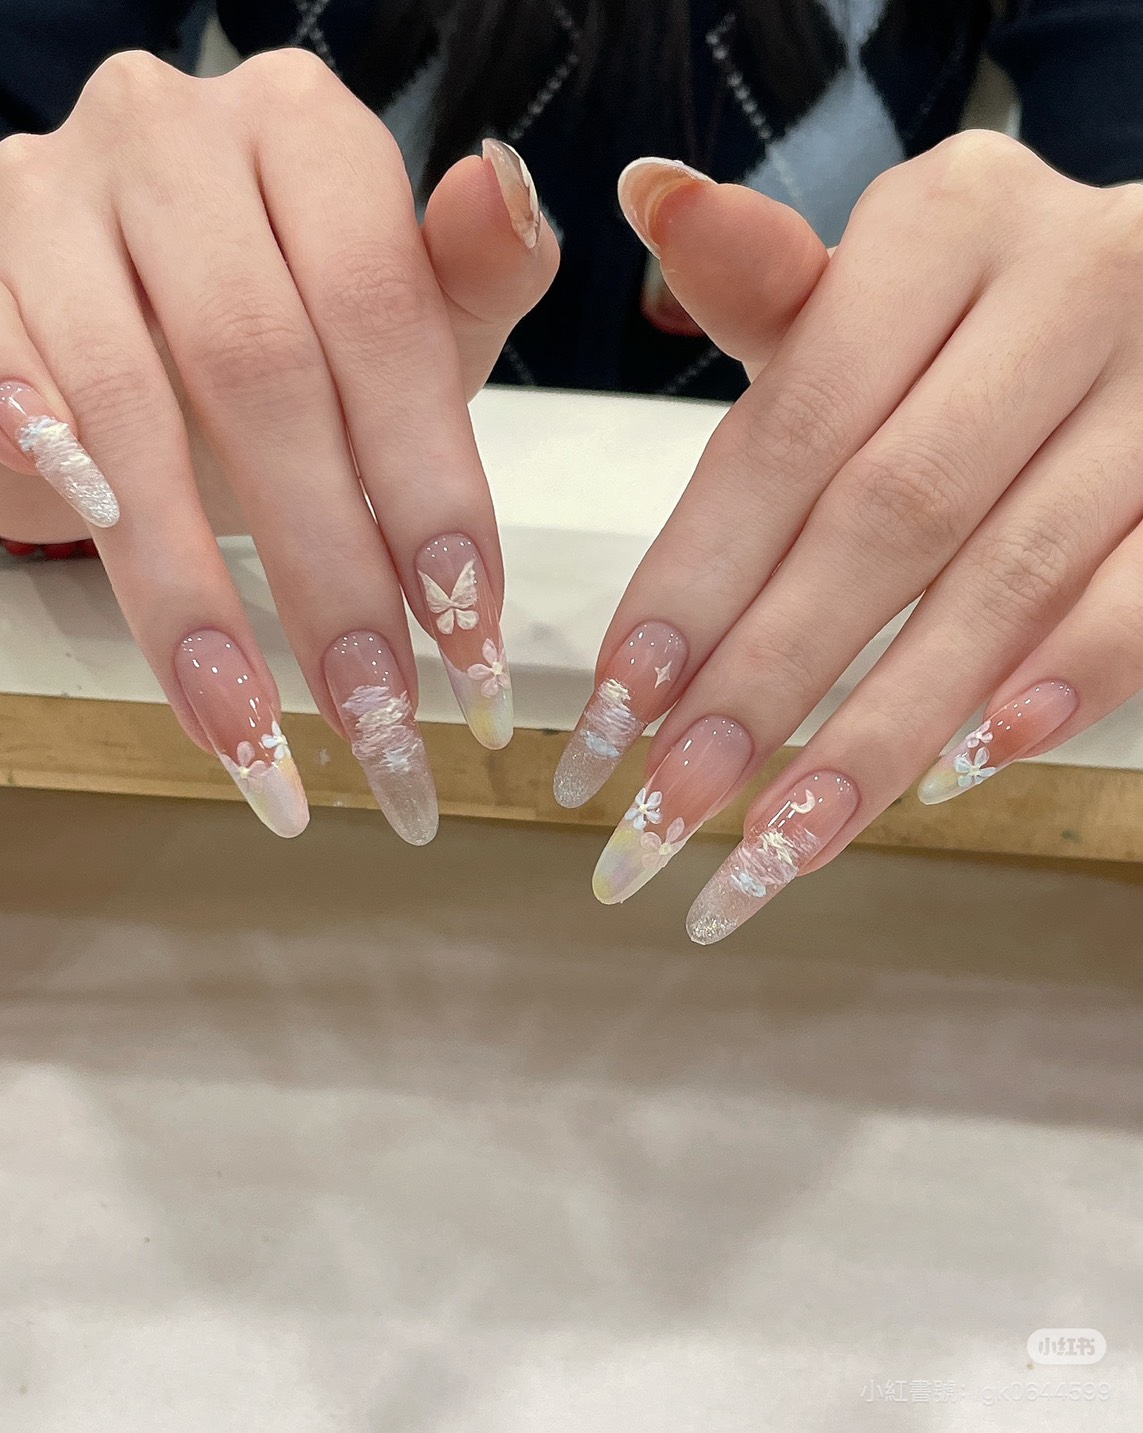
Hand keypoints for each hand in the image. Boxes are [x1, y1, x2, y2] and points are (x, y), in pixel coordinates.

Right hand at [0, 50, 557, 840]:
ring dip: (190, 589)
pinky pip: (4, 380)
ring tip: (248, 726)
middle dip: (325, 570)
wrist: (124, 296)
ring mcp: (53, 194)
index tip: (467, 635)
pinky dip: (51, 476)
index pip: (381, 312)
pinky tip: (100, 556)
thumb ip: (463, 283)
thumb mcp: (398, 313)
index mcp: (304, 134)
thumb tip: (510, 195)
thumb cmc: (286, 320)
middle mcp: (173, 137)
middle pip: (259, 369)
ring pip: (126, 404)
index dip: (427, 485)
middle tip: (373, 715)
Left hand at [556, 137, 1142, 940]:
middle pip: (888, 516)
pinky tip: (960, 771)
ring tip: (782, 839)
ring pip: (1006, 579)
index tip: (618, 708)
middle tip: (670, 809)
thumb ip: (769, 284)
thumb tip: (652, 197)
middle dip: (767, 678)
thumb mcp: (872, 282)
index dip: (699, 578)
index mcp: (949, 224)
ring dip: (884, 727)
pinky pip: (1141, 595)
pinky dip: (1056, 686)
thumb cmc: (972, 311)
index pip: (791, 427)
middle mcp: (1070, 283)